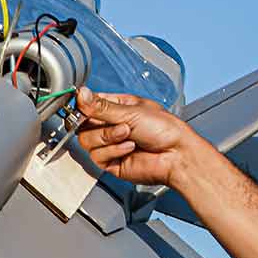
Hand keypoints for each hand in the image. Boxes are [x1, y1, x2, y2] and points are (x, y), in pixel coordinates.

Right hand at [74, 87, 203, 186]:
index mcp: (117, 107)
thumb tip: (81, 94)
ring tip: (129, 134)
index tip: (82, 105)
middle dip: (100, 124)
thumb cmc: (164, 130)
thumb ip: (102, 106)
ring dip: (108, 137)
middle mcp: (111, 126)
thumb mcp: (131, 111)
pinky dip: (114, 151)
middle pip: (82, 125)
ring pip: (87, 141)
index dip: (82, 106)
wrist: (175, 155)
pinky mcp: (110, 163)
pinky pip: (97, 156)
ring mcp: (109, 145)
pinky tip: (130, 148)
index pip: (88, 104)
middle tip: (118, 123)